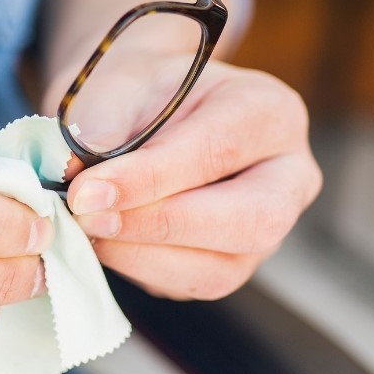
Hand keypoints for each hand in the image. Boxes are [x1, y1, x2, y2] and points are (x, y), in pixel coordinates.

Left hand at [46, 58, 321, 299]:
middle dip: (159, 226)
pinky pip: (190, 285)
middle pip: (250, 222)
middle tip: (89, 217)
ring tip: (86, 228)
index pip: (219, 151)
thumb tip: (86, 187)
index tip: (87, 191)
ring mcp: (267, 230)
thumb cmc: (136, 94)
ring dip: (140, 255)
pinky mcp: (232, 264)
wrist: (138, 111)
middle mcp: (288, 176)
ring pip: (220, 269)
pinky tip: (101, 241)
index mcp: (269, 112)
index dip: (149, 178)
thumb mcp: (118, 88)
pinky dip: (137, 268)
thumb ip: (105, 130)